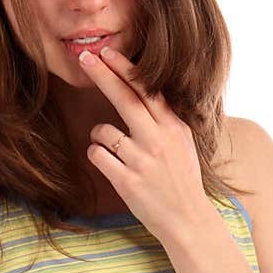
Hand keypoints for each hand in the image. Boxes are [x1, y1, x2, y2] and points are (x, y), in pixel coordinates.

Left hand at [77, 43, 214, 240]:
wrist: (188, 220)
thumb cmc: (182, 180)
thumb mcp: (182, 143)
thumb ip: (164, 118)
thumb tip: (143, 90)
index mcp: (173, 127)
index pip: (147, 89)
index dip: (124, 68)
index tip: (107, 52)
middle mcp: (158, 140)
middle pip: (125, 98)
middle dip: (102, 74)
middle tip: (84, 57)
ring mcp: (142, 161)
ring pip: (103, 131)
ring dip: (99, 135)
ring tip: (110, 146)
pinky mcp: (126, 181)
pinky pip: (97, 155)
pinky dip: (97, 155)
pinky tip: (109, 162)